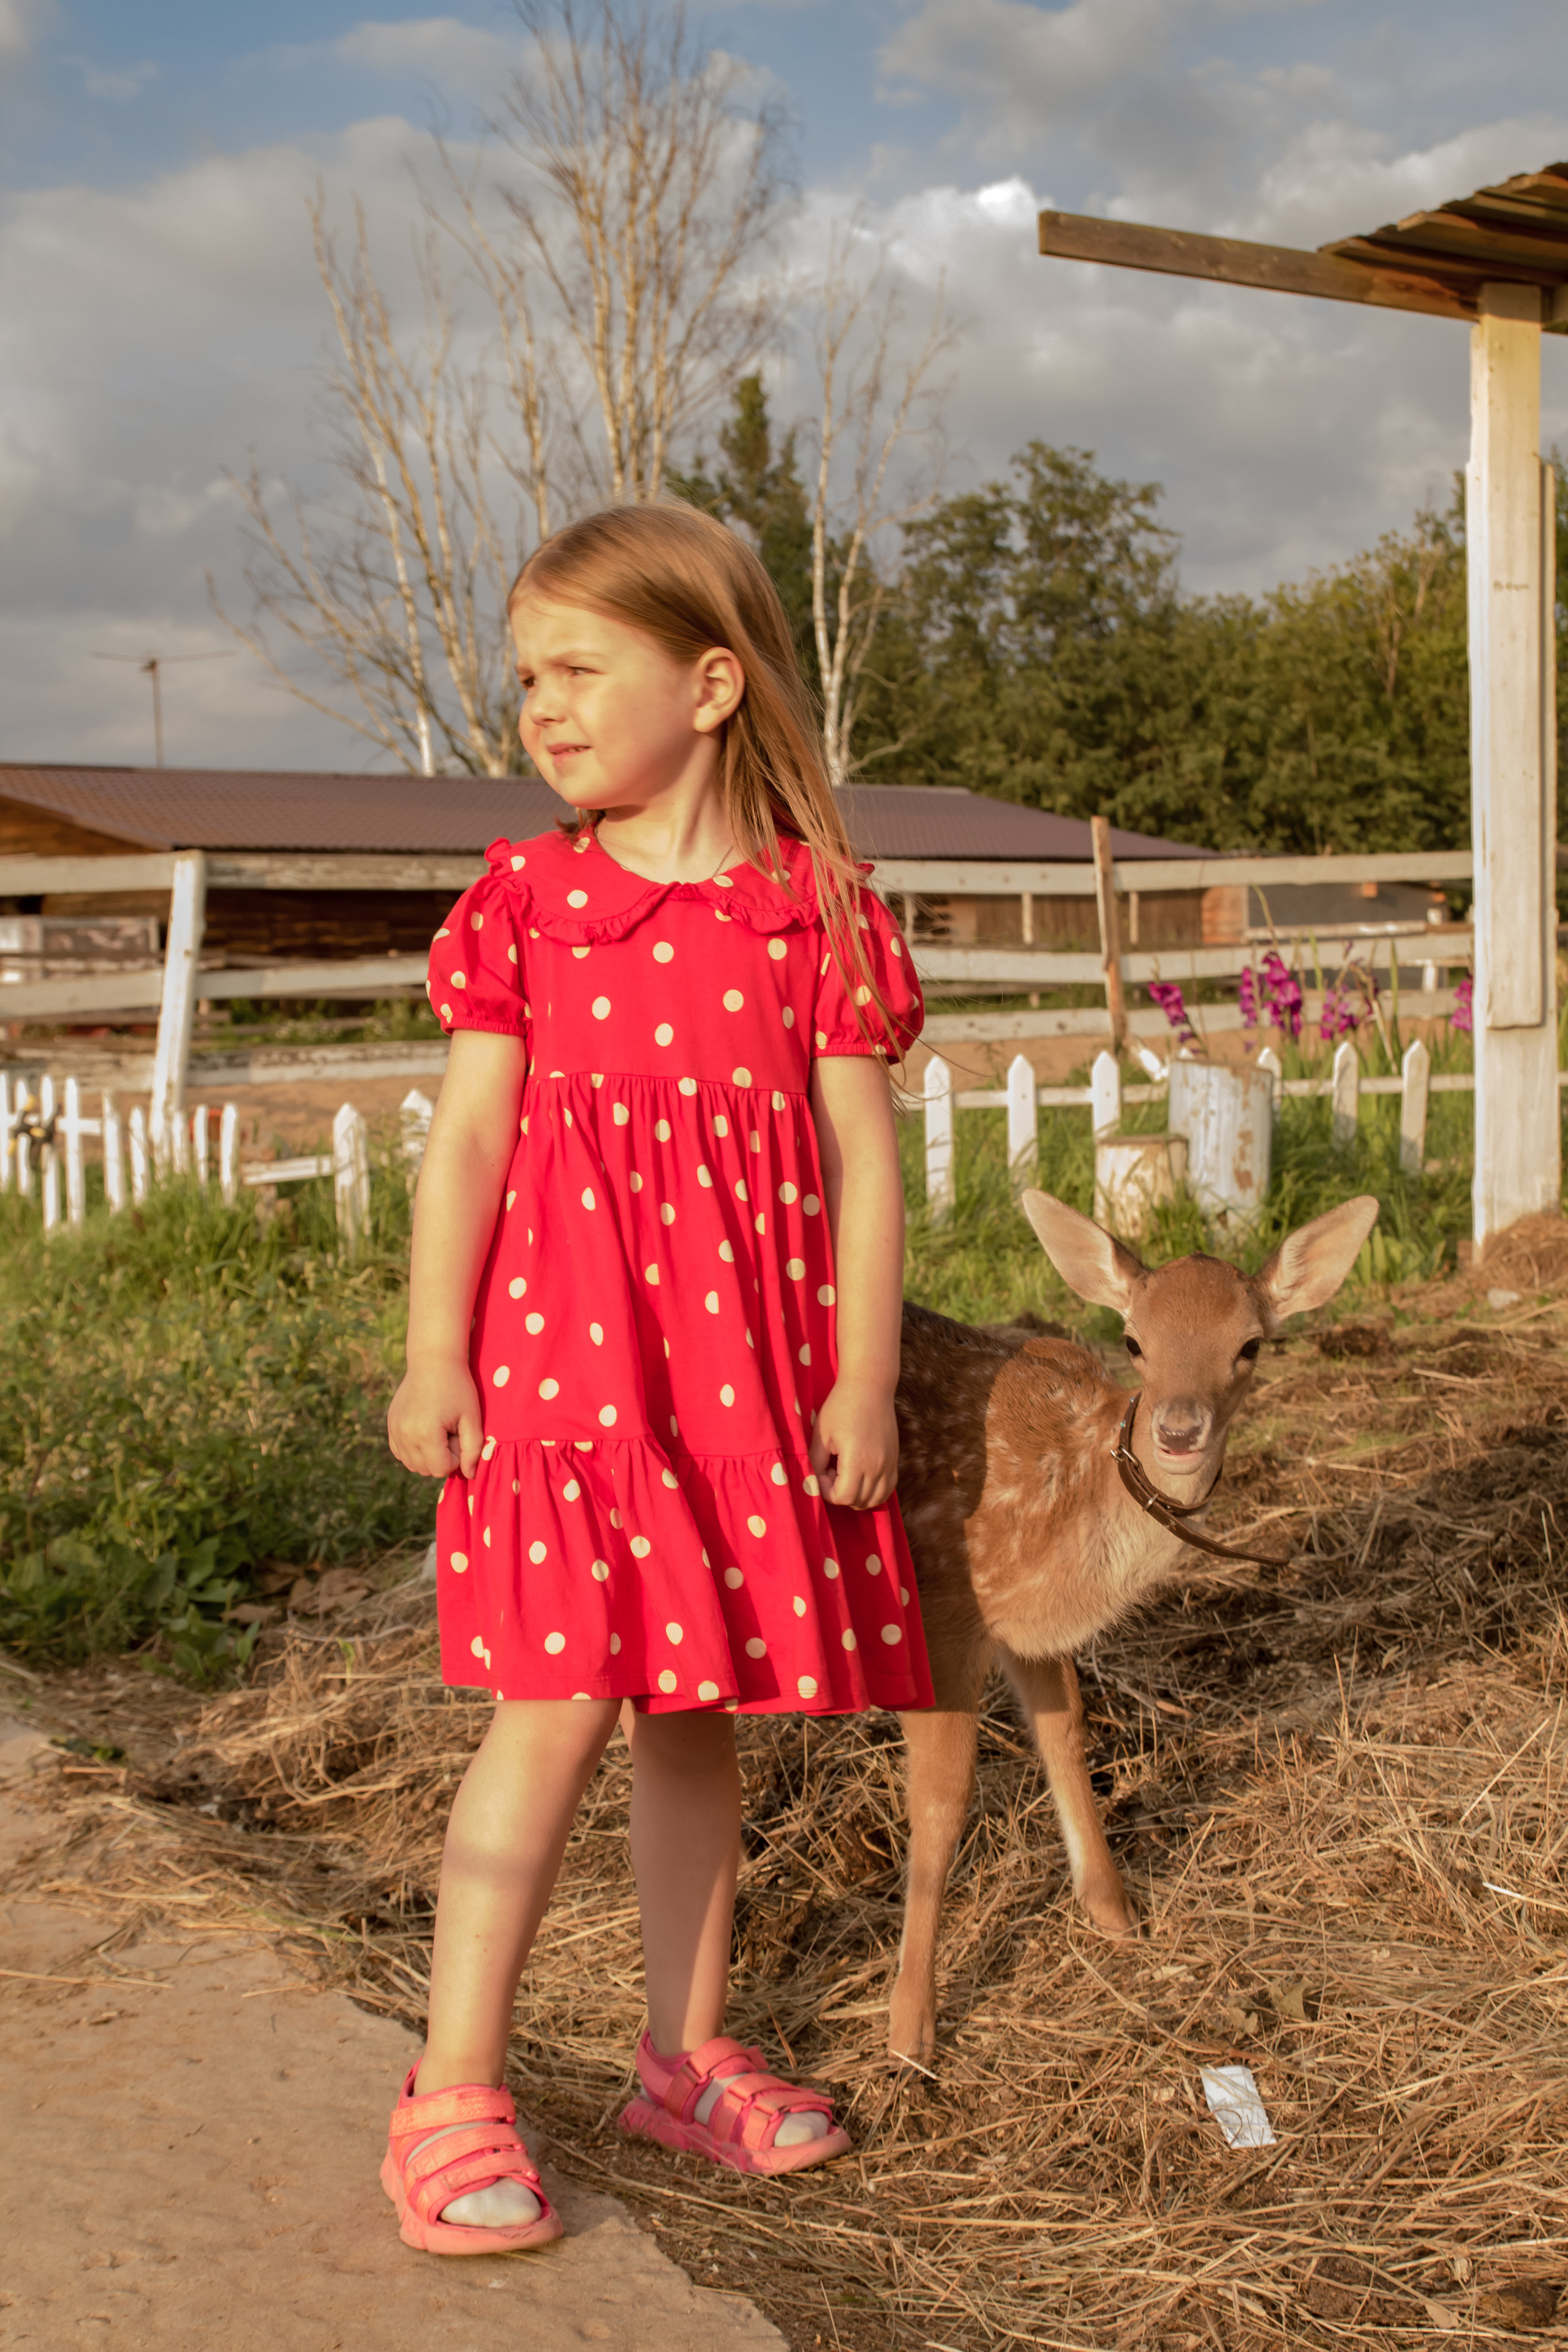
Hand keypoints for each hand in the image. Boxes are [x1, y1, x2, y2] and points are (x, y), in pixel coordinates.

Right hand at [388, 1356, 484, 1478]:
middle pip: (426, 1470)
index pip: (441, 1469)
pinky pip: (401, 1453)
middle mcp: (405, 1434)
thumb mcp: (472, 1418)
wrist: (433, 1361)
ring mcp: (394, 1430)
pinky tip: (426, 1430)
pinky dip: (414, 1449)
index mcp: (425, 1433)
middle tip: (449, 1430)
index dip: (455, 1456)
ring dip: (428, 1455)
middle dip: (442, 1456)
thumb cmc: (458, 1388)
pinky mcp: (390, 1425)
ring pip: (413, 1464)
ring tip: (438, 1429)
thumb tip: (470, 1475)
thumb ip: (473, 1450)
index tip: (458, 1433)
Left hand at [809, 1376, 898, 1509]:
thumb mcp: (821, 1434)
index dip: (827, 1490)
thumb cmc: (841, 1407)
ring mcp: (889, 1464)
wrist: (869, 1386)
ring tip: (845, 1474)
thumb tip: (813, 1482)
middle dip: (840, 1494)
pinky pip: (888, 1489)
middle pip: (859, 1502)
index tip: (821, 1471)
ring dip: (857, 1496)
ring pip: (876, 1499)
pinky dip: (873, 1491)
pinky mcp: (894, 1459)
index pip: (843, 1497)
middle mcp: (877, 1466)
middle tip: (831, 1471)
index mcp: (857, 1460)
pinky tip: (860, 1475)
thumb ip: (816, 1462)